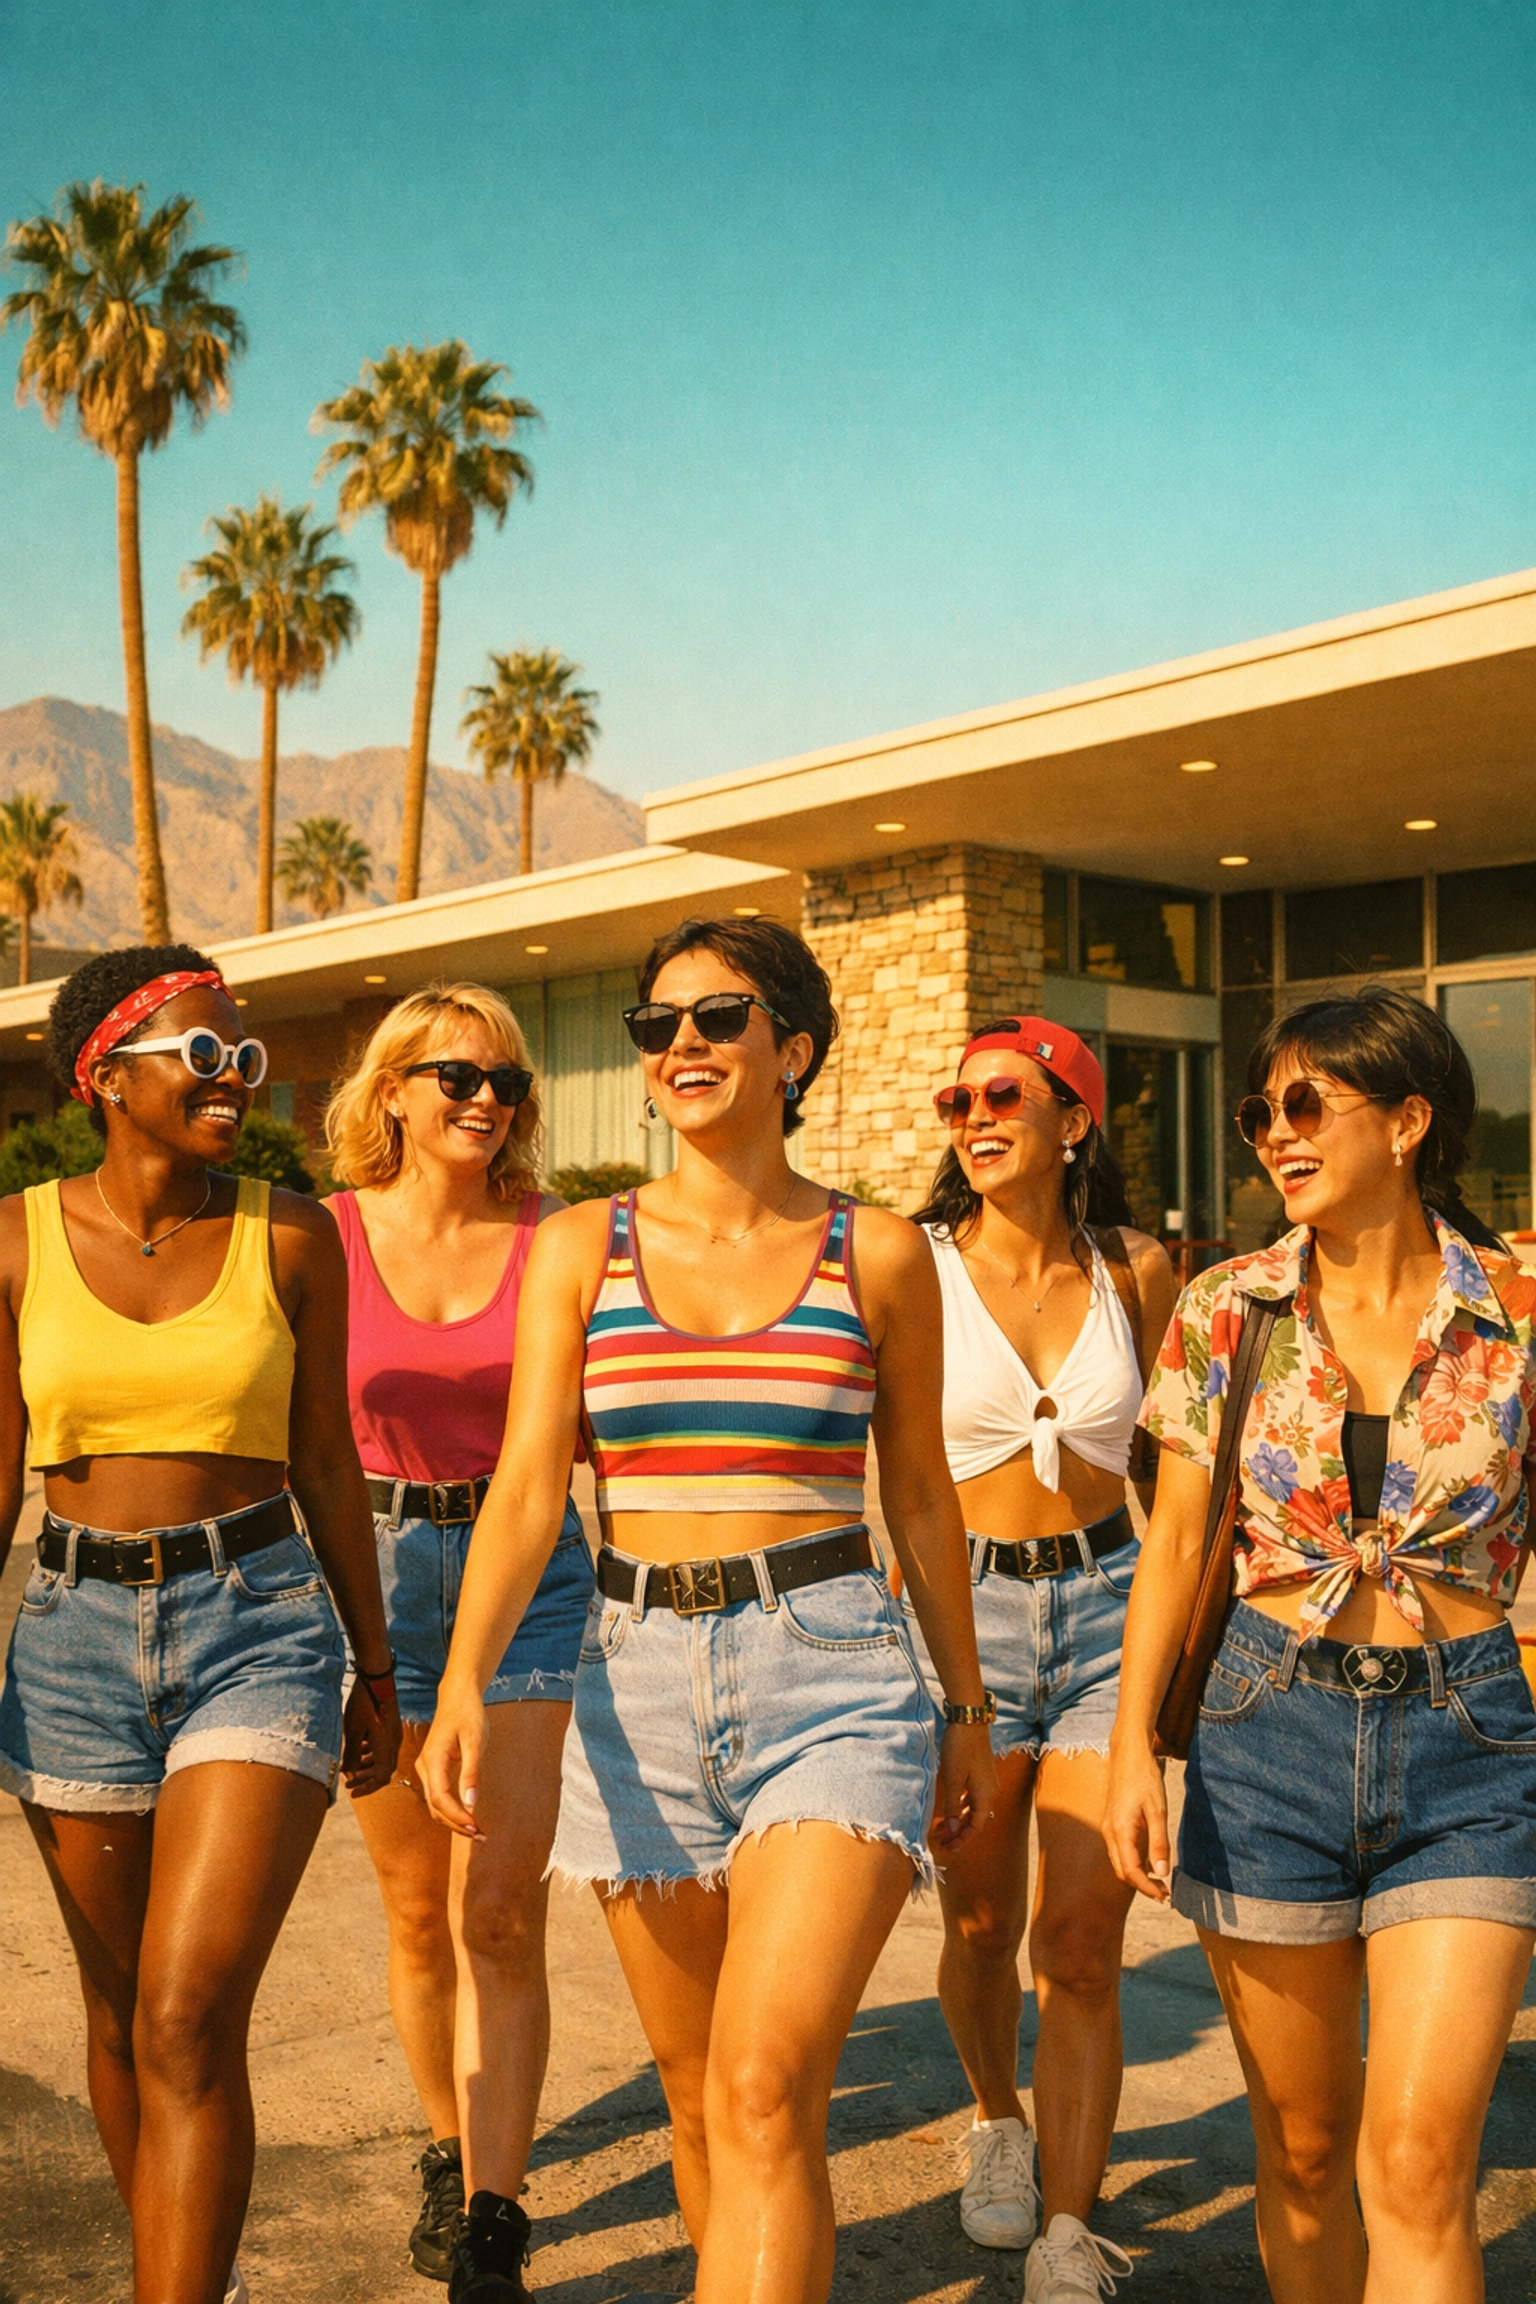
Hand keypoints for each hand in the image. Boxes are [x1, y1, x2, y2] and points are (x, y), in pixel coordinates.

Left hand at [342, 1674, 399, 1796]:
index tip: (352, 1792)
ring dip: (366, 1766)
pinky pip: (382, 1748)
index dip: (367, 1788)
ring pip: (382, 1759)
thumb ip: (352, 1756)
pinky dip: (370, 1754)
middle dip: (365, 1779)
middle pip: (382, 1770)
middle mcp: (393, 1743)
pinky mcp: (390, 1727)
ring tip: (349, 1769)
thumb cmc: (364, 1703)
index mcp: (387, 1747)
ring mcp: (393, 1734)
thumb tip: (350, 1774)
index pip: (381, 1778)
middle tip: (348, 1783)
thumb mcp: (353, 1732)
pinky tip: (358, 1750)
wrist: (377, 1678)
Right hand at [417, 1678, 487, 1840]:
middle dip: (457, 1824)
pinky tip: (468, 1816)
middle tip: (481, 1835)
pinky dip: (451, 1810)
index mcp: (433, 1759)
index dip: (457, 1817)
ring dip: (454, 1820)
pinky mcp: (432, 1769)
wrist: (458, 1696)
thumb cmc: (468, 1715)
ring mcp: (426, 1769)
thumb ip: (472, 1772)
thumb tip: (472, 1804)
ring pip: (435, 1805)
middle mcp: (424, 1767)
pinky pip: (438, 1796)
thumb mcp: (476, 1741)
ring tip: (477, 1830)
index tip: (476, 1828)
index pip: (440, 1798)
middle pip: (435, 1807)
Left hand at [933, 1721, 996, 1850]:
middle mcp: (990, 1792)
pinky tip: (949, 1808)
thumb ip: (952, 1806)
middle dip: (958, 1832)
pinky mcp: (981, 1774)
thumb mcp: (952, 1779)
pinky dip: (960, 1806)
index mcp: (986, 1796)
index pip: (976, 1827)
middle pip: (975, 1820)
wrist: (969, 1721)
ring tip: (941, 1827)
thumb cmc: (960, 1748)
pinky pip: (972, 1798)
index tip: (947, 1848)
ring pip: (973, 1809)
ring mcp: (987, 1782)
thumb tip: (953, 1830)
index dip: (962, 1840)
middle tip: (941, 1841)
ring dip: (958, 1819)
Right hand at [1103, 1739, 1170, 1900]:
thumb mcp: (1157, 1810)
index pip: (1131, 1871)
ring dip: (1137, 1875)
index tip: (1165, 1896)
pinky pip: (1119, 1850)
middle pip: (1122, 1871)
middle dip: (1142, 1886)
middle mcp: (1109, 1832)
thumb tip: (1161, 1872)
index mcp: (1119, 1831)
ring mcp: (1108, 1827)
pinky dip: (1133, 1862)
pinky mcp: (1111, 1822)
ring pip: (1119, 1862)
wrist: (1128, 1753)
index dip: (1147, 1888)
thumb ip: (1159, 1842)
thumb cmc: (1144, 1777)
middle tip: (1165, 1893)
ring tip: (1159, 1881)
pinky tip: (1148, 1861)